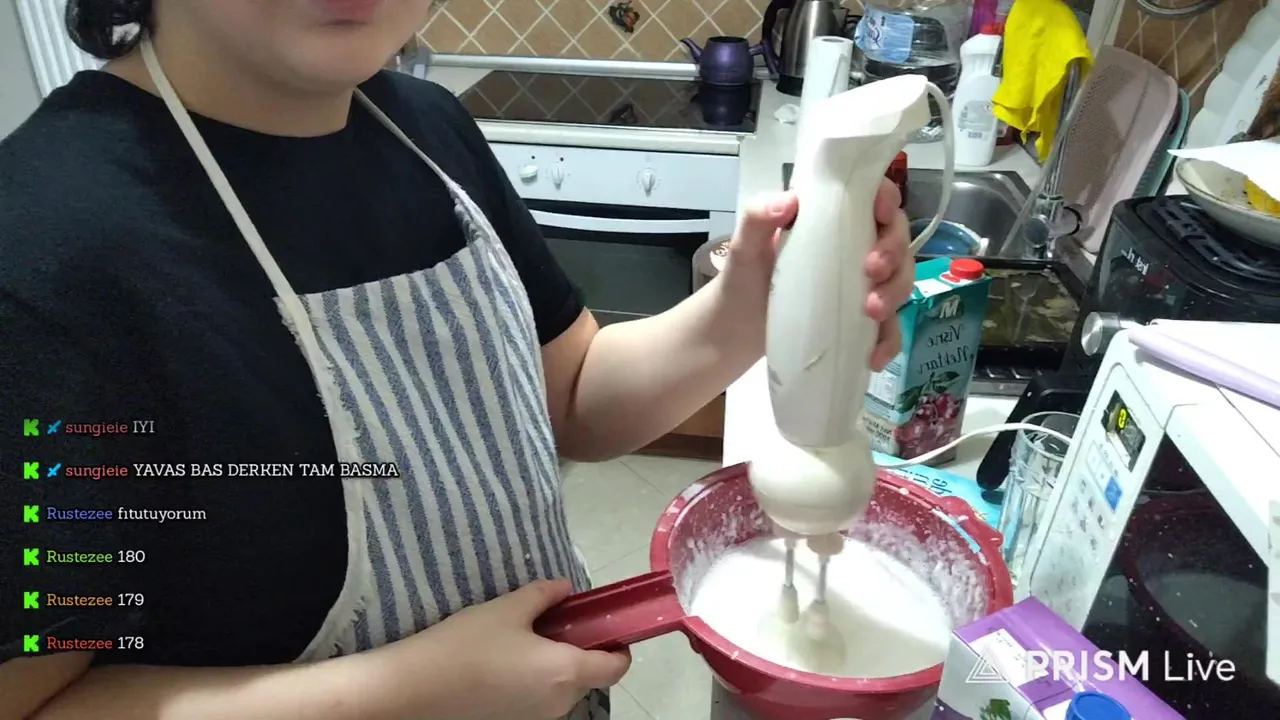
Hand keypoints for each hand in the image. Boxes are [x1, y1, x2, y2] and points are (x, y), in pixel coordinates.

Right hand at [395, 580, 629, 719]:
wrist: (415, 690)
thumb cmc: (467, 645)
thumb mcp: (508, 609)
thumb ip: (544, 596)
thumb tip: (565, 587)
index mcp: (566, 672)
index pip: (615, 668)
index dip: (619, 646)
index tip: (605, 625)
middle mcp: (559, 703)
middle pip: (590, 678)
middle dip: (584, 651)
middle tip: (560, 622)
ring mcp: (536, 718)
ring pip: (564, 689)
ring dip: (560, 666)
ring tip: (530, 637)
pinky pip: (542, 699)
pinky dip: (539, 680)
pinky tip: (509, 659)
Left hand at [722, 178, 913, 370]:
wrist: (735, 330)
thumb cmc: (743, 279)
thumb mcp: (744, 245)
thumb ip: (758, 217)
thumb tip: (790, 202)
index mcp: (831, 219)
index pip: (872, 197)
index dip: (887, 198)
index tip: (881, 213)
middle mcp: (854, 247)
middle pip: (896, 239)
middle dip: (894, 253)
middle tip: (873, 271)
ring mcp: (861, 285)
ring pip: (900, 280)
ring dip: (895, 294)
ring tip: (871, 312)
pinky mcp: (861, 321)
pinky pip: (889, 328)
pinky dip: (889, 340)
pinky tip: (875, 355)